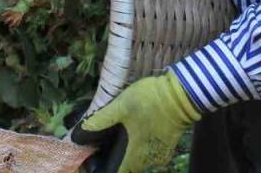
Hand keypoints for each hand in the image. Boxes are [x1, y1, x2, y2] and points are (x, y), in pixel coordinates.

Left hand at [70, 71, 201, 172]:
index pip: (115, 172)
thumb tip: (78, 134)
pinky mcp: (165, 146)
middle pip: (125, 167)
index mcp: (134, 154)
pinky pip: (146, 154)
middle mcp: (147, 160)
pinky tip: (127, 135)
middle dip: (111, 160)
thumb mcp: (120, 107)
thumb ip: (100, 121)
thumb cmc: (149, 101)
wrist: (181, 95)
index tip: (90, 160)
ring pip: (136, 161)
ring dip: (123, 154)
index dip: (101, 169)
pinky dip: (134, 148)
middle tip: (97, 147)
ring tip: (109, 139)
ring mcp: (158, 155)